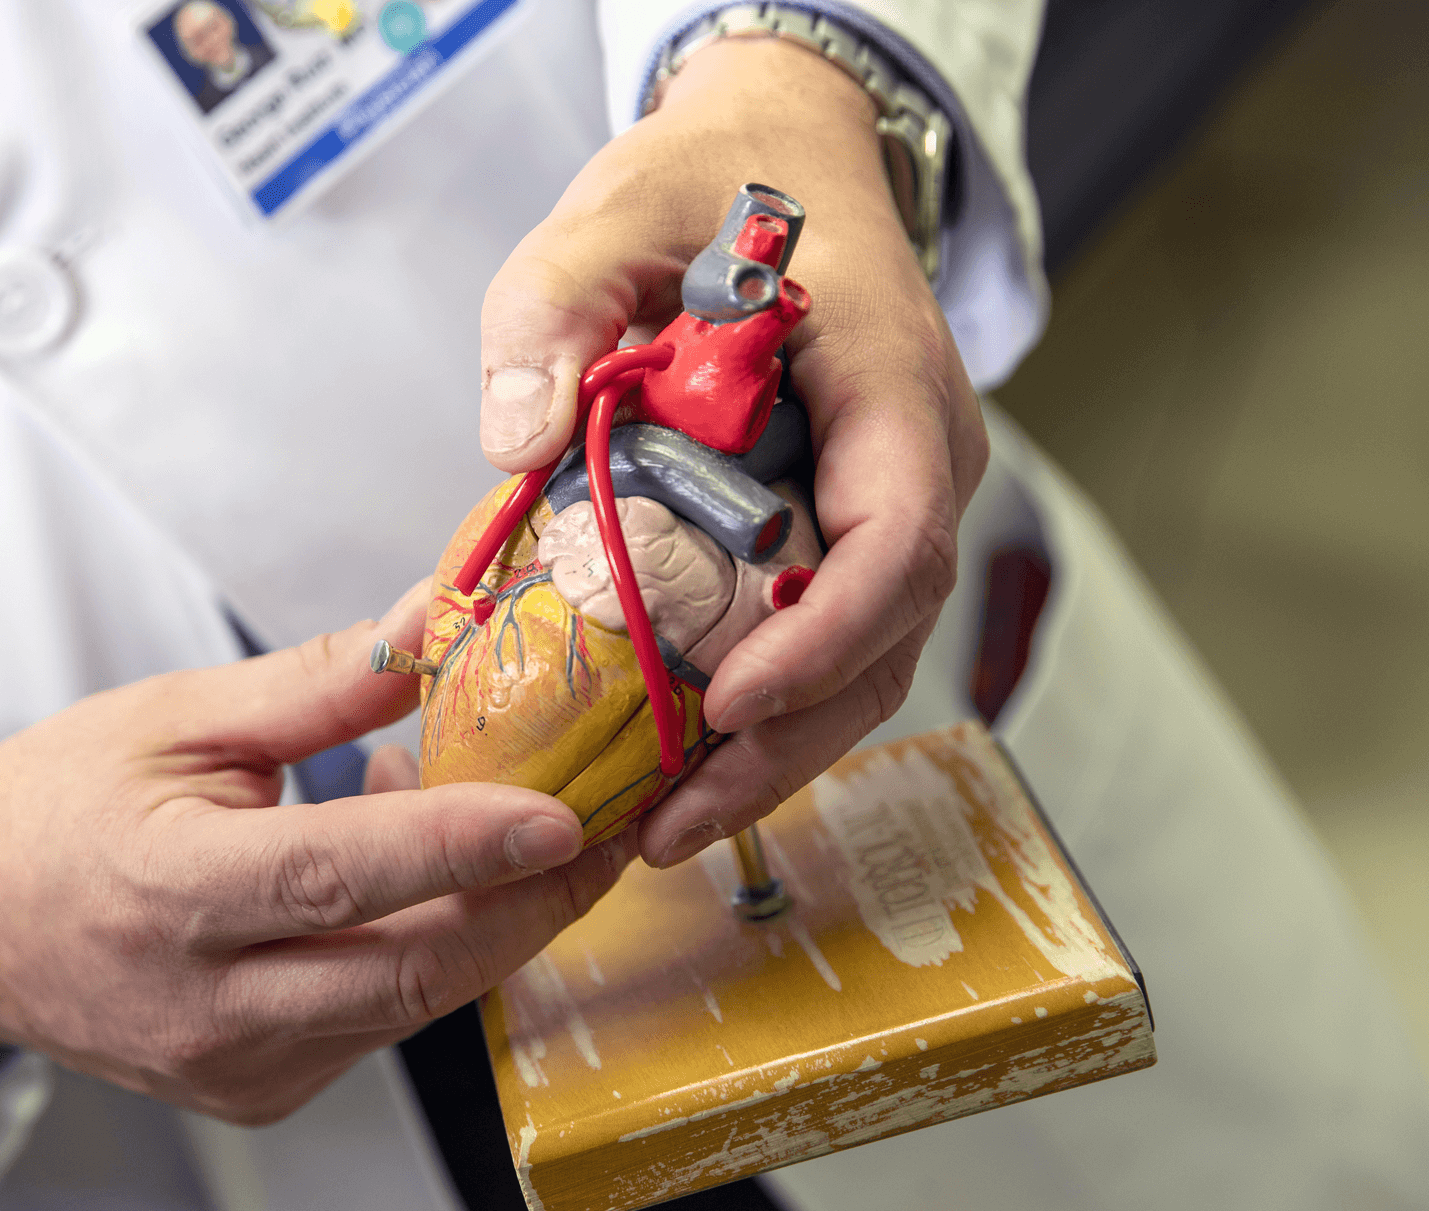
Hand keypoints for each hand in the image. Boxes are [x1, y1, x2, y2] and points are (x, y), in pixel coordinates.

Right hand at [0, 583, 631, 1124]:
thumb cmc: (59, 806)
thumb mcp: (172, 717)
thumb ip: (316, 683)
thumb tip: (435, 622)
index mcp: (171, 893)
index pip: (338, 875)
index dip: (459, 847)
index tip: (562, 813)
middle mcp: (204, 1002)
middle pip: (406, 970)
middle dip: (528, 904)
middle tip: (610, 831)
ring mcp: (233, 1066)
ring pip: (408, 1007)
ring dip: (489, 927)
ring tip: (533, 842)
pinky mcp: (257, 1094)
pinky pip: (376, 1028)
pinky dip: (427, 958)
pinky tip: (436, 892)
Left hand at [477, 37, 987, 866]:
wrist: (775, 163)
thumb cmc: (710, 186)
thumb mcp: (615, 212)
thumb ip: (556, 304)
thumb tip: (514, 439)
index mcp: (889, 385)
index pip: (898, 537)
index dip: (822, 637)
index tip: (729, 701)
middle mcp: (914, 464)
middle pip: (884, 637)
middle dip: (784, 741)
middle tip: (671, 820)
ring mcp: (883, 508)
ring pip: (859, 663)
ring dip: (769, 756)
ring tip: (659, 829)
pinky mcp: (837, 536)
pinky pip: (815, 642)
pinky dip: (752, 716)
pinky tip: (669, 768)